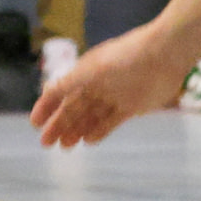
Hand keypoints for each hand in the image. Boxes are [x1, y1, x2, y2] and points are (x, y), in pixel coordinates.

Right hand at [31, 28, 185, 147]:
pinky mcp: (132, 106)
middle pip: (75, 107)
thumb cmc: (125, 58)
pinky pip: (111, 121)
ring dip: (77, 130)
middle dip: (60, 124)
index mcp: (86, 71)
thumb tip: (46, 92)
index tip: (35, 124)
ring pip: (91, 116)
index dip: (47, 106)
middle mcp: (98, 84)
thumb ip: (69, 82)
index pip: (61, 91)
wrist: (164, 55)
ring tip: (66, 146)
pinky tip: (88, 141)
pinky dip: (99, 131)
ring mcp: (115, 95)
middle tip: (47, 144)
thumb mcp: (91, 70)